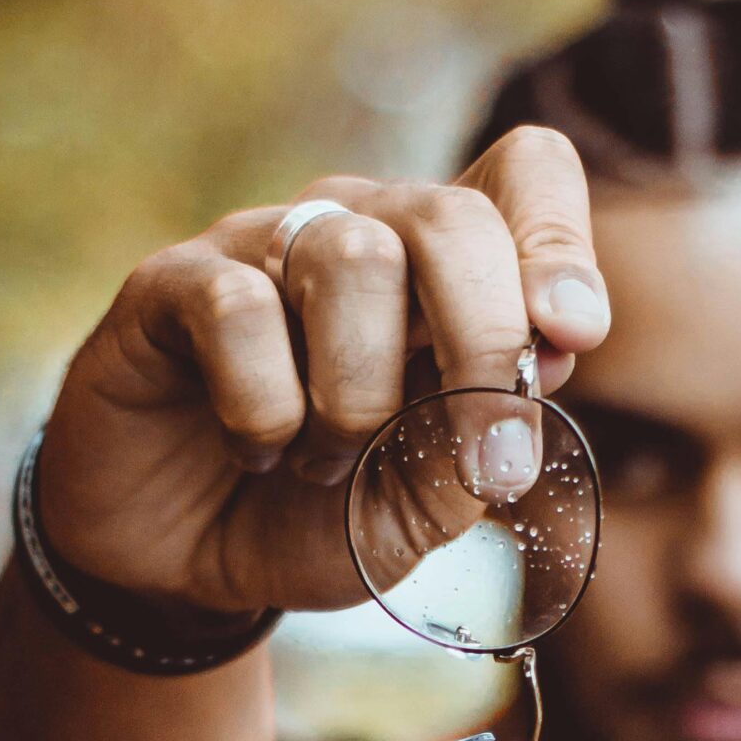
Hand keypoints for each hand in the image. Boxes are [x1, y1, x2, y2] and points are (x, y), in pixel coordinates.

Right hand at [35, 127, 608, 618]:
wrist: (185, 568)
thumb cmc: (317, 518)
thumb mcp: (424, 509)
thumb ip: (484, 444)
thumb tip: (541, 368)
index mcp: (440, 272)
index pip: (524, 172)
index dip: (559, 237)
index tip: (570, 339)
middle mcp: (358, 232)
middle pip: (448, 217)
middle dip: (482, 337)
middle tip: (472, 449)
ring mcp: (261, 247)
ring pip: (351, 258)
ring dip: (358, 394)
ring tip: (327, 461)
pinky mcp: (170, 284)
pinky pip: (239, 308)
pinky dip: (264, 406)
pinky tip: (255, 449)